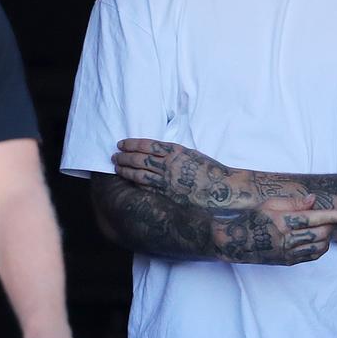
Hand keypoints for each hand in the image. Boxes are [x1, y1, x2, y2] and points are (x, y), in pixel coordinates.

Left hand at [114, 138, 247, 208]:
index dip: (132, 144)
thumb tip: (159, 151)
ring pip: (140, 173)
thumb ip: (175, 153)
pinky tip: (128, 180)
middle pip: (140, 158)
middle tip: (114, 155)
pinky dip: (136, 182)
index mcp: (176, 150)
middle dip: (124, 157)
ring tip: (116, 167)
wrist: (222, 188)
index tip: (121, 144)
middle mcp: (170, 164)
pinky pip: (148, 187)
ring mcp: (168, 180)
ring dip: (126, 169)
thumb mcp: (192, 154)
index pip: (147, 144)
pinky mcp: (169, 193)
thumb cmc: (210, 170)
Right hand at [213, 194, 336, 264]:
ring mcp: (288, 252)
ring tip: (327, 228)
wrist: (238, 240)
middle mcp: (287, 239)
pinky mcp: (288, 261)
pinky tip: (321, 240)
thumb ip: (294, 203)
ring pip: (319, 246)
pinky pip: (312, 256)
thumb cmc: (255, 218)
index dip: (333, 216)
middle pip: (320, 233)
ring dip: (328, 237)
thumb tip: (314, 200)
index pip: (314, 218)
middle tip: (335, 218)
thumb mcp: (271, 204)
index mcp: (283, 221)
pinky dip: (321, 247)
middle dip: (332, 225)